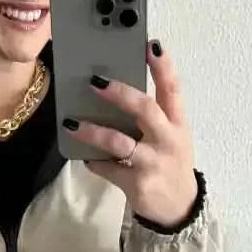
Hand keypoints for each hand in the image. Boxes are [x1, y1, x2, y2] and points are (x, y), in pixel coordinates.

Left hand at [66, 41, 197, 228]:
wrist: (179, 207)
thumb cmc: (169, 162)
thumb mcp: (171, 136)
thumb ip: (153, 115)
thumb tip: (114, 89)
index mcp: (178, 123)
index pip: (173, 89)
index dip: (163, 66)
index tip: (151, 44)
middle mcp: (168, 140)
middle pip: (145, 110)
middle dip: (120, 94)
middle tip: (95, 82)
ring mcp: (153, 163)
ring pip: (120, 143)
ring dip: (93, 132)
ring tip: (72, 123)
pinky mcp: (138, 184)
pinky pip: (109, 168)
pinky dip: (94, 162)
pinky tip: (85, 157)